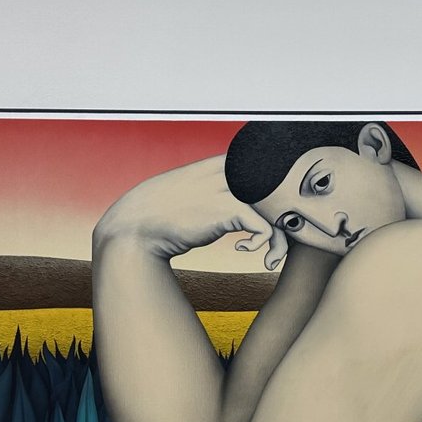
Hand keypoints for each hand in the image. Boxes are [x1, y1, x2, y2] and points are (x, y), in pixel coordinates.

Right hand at [94, 155, 289, 270]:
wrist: (135, 228)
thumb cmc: (163, 215)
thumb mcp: (193, 192)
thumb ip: (218, 190)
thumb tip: (243, 206)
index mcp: (222, 163)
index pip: (268, 173)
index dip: (279, 199)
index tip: (275, 223)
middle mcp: (229, 170)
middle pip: (279, 190)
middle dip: (287, 221)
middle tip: (280, 244)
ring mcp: (229, 188)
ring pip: (276, 210)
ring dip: (280, 241)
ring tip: (271, 258)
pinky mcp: (227, 209)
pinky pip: (264, 228)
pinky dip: (262, 245)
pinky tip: (242, 250)